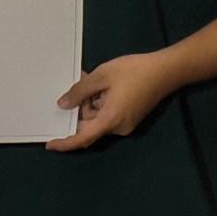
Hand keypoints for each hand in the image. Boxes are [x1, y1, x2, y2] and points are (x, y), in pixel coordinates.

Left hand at [53, 50, 180, 151]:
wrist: (166, 71)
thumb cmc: (134, 71)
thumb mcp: (101, 76)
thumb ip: (79, 91)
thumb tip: (63, 104)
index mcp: (110, 120)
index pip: (83, 138)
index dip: (66, 143)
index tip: (50, 144)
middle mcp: (118, 127)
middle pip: (90, 124)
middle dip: (79, 108)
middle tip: (77, 84)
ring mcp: (126, 123)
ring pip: (98, 117)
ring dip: (90, 102)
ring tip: (89, 78)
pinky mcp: (131, 117)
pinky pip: (108, 114)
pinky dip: (100, 102)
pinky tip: (100, 85)